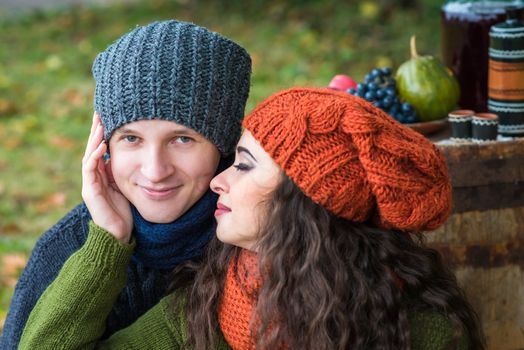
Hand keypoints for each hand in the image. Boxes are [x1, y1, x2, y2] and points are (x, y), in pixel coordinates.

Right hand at [82, 112, 132, 241]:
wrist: (119, 236)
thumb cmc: (127, 212)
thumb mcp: (130, 187)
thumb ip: (130, 173)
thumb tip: (142, 156)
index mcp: (103, 175)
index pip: (101, 149)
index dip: (103, 133)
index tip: (110, 116)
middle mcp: (94, 177)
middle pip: (92, 148)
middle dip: (96, 131)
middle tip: (100, 113)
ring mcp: (90, 184)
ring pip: (89, 156)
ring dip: (94, 139)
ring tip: (100, 124)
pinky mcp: (90, 192)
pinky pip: (90, 170)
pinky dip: (95, 157)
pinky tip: (102, 146)